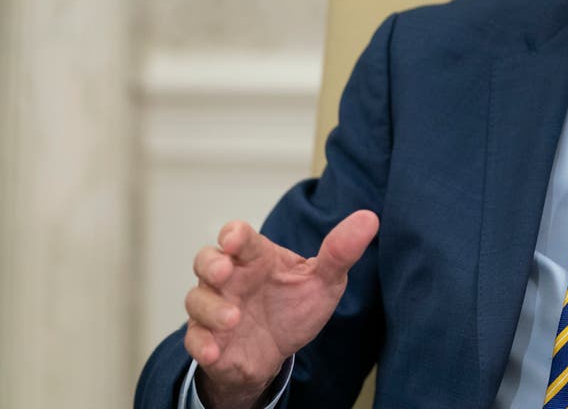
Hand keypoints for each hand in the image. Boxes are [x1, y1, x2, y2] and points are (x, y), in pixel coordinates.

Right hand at [184, 210, 378, 408]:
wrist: (277, 352)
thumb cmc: (295, 307)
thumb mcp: (324, 281)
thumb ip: (341, 252)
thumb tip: (369, 218)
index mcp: (257, 257)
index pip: (239, 237)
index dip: (234, 234)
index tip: (235, 239)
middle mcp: (231, 278)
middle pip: (205, 260)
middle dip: (210, 263)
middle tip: (224, 272)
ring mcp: (215, 307)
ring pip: (197, 299)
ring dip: (211, 308)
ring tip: (234, 319)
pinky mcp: (207, 338)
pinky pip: (194, 339)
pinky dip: (202, 343)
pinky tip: (216, 350)